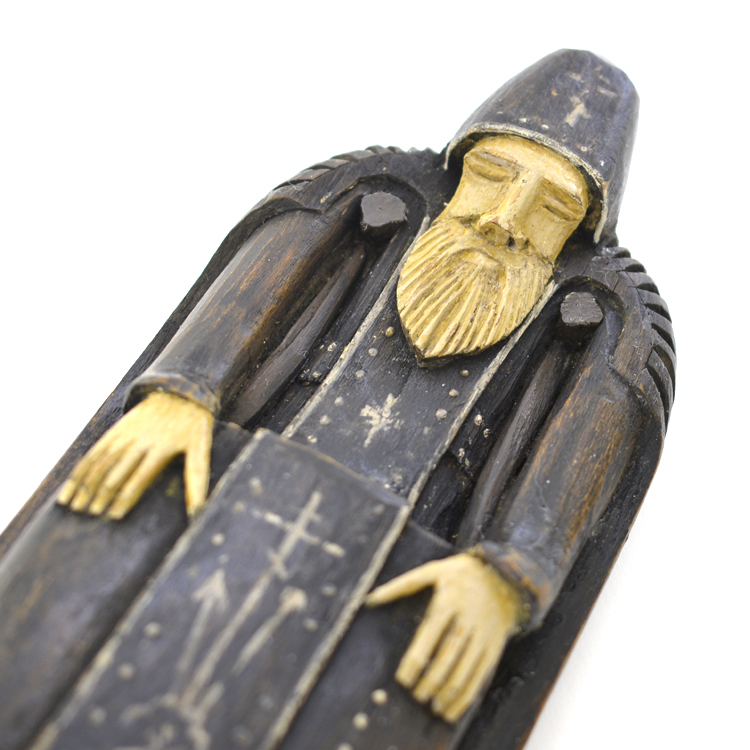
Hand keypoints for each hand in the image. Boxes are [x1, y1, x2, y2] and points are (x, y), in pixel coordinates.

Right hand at [58, 392, 213, 519]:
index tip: (114, 516)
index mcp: (161, 448)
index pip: (139, 477)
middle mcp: (139, 441)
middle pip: (116, 471)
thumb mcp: (201, 448)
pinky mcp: (116, 431)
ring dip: (86, 484)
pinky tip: (70, 487)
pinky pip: (94, 453)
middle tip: (92, 514)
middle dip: (102, 494)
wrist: (179, 392)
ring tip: (76, 507)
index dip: (125, 497)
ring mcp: (125, 435)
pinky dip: (80, 470)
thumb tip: (197, 513)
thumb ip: (197, 479)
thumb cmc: (192, 426)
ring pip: (101, 462)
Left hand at [366, 552, 522, 722]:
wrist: (504, 575)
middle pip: (448, 656)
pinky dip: (468, 696)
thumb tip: (370, 599)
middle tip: (417, 697)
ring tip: (434, 707)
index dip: (415, 660)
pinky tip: (453, 709)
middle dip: (432, 680)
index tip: (402, 679)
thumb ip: (401, 585)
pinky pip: (482, 675)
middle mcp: (468, 618)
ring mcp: (483, 634)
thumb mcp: (432, 571)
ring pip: (466, 669)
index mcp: (449, 601)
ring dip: (449, 692)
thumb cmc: (459, 574)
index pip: (429, 635)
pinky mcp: (495, 646)